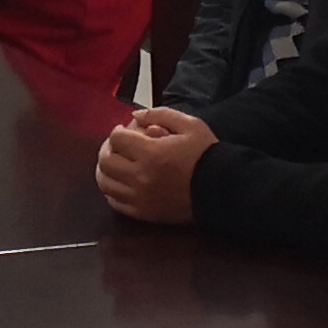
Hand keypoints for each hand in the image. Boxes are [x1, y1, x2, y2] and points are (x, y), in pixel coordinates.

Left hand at [94, 107, 217, 224]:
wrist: (222, 188)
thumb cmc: (206, 154)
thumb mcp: (189, 124)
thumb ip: (160, 114)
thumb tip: (135, 116)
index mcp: (151, 153)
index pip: (116, 139)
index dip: (118, 132)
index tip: (124, 130)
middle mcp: (140, 176)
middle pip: (105, 161)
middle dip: (107, 149)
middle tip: (116, 147)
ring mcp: (140, 197)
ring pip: (106, 184)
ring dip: (105, 171)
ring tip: (114, 164)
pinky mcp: (144, 213)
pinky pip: (115, 203)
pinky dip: (112, 191)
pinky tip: (119, 184)